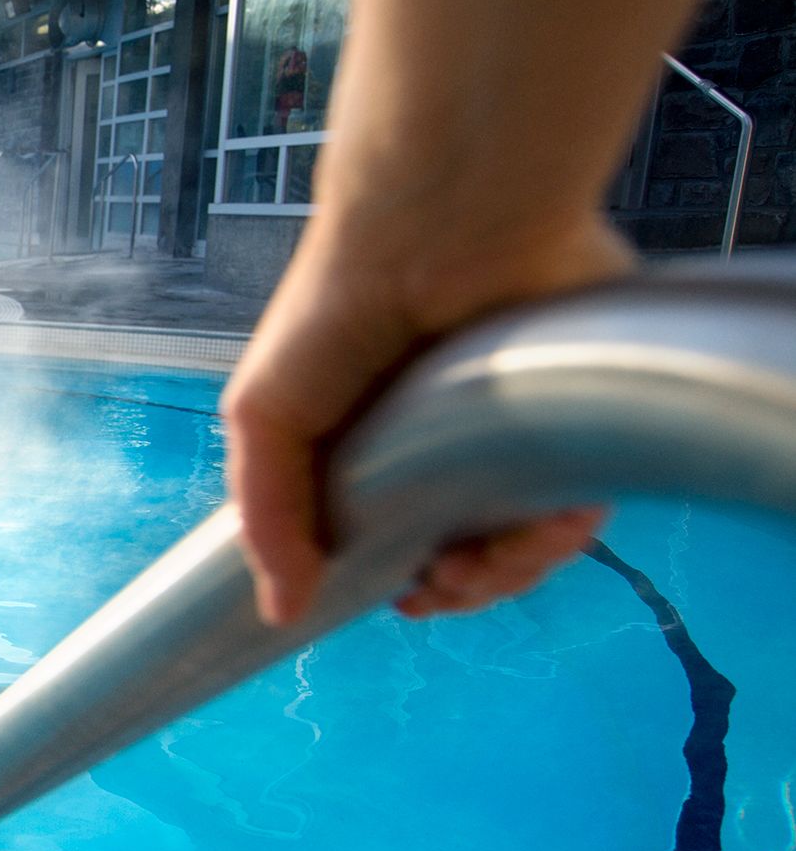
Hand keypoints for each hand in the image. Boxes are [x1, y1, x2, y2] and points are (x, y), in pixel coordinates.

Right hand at [221, 199, 635, 626]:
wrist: (432, 236)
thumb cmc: (335, 314)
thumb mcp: (264, 419)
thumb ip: (265, 520)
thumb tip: (280, 614)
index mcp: (374, 452)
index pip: (397, 543)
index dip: (402, 583)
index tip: (401, 598)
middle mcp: (447, 449)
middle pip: (470, 555)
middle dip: (456, 590)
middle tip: (437, 587)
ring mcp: (514, 435)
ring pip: (531, 540)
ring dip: (509, 574)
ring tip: (480, 565)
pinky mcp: (574, 416)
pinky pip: (585, 503)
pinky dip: (564, 533)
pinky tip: (540, 529)